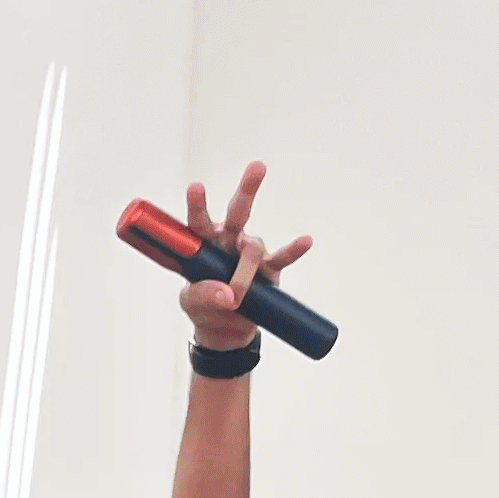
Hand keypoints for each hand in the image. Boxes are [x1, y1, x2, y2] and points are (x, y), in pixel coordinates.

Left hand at [178, 160, 313, 351]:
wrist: (225, 330)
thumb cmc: (205, 308)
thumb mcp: (193, 304)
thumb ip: (204, 295)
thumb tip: (227, 295)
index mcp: (205, 243)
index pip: (199, 221)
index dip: (198, 204)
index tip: (196, 187)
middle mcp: (229, 241)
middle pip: (238, 212)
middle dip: (247, 190)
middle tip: (258, 166)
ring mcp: (250, 254)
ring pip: (252, 251)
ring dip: (244, 274)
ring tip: (236, 298)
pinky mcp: (269, 270)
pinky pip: (281, 258)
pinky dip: (293, 251)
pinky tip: (305, 241)